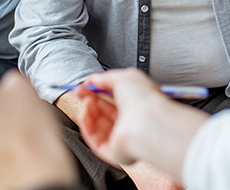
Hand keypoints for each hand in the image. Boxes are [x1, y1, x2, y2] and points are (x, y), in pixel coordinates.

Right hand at [75, 69, 207, 185]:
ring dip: (88, 111)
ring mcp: (123, 138)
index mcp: (137, 103)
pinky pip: (95, 140)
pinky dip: (86, 127)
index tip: (86, 85)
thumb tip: (91, 80)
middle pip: (105, 111)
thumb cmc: (143, 100)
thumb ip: (104, 78)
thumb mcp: (124, 77)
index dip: (98, 90)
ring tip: (86, 102)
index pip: (114, 97)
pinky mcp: (115, 152)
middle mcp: (131, 121)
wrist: (148, 123)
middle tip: (81, 92)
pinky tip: (84, 115)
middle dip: (91, 100)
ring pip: (98, 126)